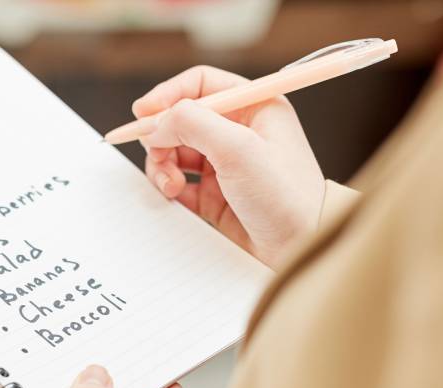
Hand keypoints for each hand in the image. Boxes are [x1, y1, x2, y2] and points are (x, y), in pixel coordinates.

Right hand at [135, 66, 325, 267]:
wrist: (299, 248)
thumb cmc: (285, 196)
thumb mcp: (239, 148)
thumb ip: (193, 124)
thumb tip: (155, 122)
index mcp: (254, 107)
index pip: (201, 85)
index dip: (168, 95)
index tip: (143, 113)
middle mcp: (239, 131)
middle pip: (181, 119)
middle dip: (163, 137)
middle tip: (159, 157)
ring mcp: (225, 163)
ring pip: (174, 151)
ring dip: (162, 165)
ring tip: (171, 186)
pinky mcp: (214, 194)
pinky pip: (177, 181)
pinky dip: (167, 186)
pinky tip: (174, 197)